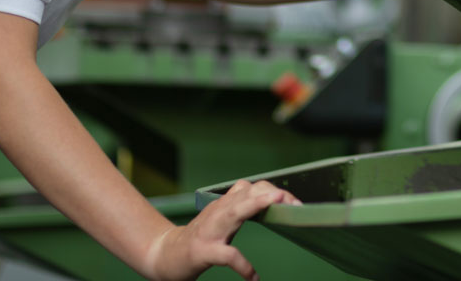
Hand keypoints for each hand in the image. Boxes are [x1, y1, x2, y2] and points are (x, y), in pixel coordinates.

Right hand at [144, 180, 300, 280]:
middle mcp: (218, 212)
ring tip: (278, 205)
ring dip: (255, 206)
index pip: (251, 189)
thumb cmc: (200, 237)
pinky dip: (241, 264)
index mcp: (224, 205)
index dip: (273, 191)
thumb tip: (273, 200)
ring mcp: (209, 231)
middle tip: (293, 201)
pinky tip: (253, 276)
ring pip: (233, 213)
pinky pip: (226, 255)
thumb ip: (242, 207)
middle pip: (245, 194)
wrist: (165, 255)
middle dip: (270, 194)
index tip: (295, 201)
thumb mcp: (221, 218)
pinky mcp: (202, 251)